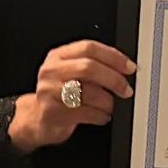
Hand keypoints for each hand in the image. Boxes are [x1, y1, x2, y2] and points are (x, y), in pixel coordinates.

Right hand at [9, 40, 136, 151]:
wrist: (37, 119)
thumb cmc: (60, 94)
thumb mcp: (70, 72)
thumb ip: (92, 65)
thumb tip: (124, 69)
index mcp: (58, 56)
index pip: (89, 48)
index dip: (113, 56)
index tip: (129, 67)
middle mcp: (52, 71)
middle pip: (89, 67)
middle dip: (114, 79)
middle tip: (126, 89)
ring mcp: (50, 92)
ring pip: (89, 92)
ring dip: (107, 101)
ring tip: (110, 106)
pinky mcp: (53, 113)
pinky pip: (86, 113)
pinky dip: (100, 116)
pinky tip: (102, 116)